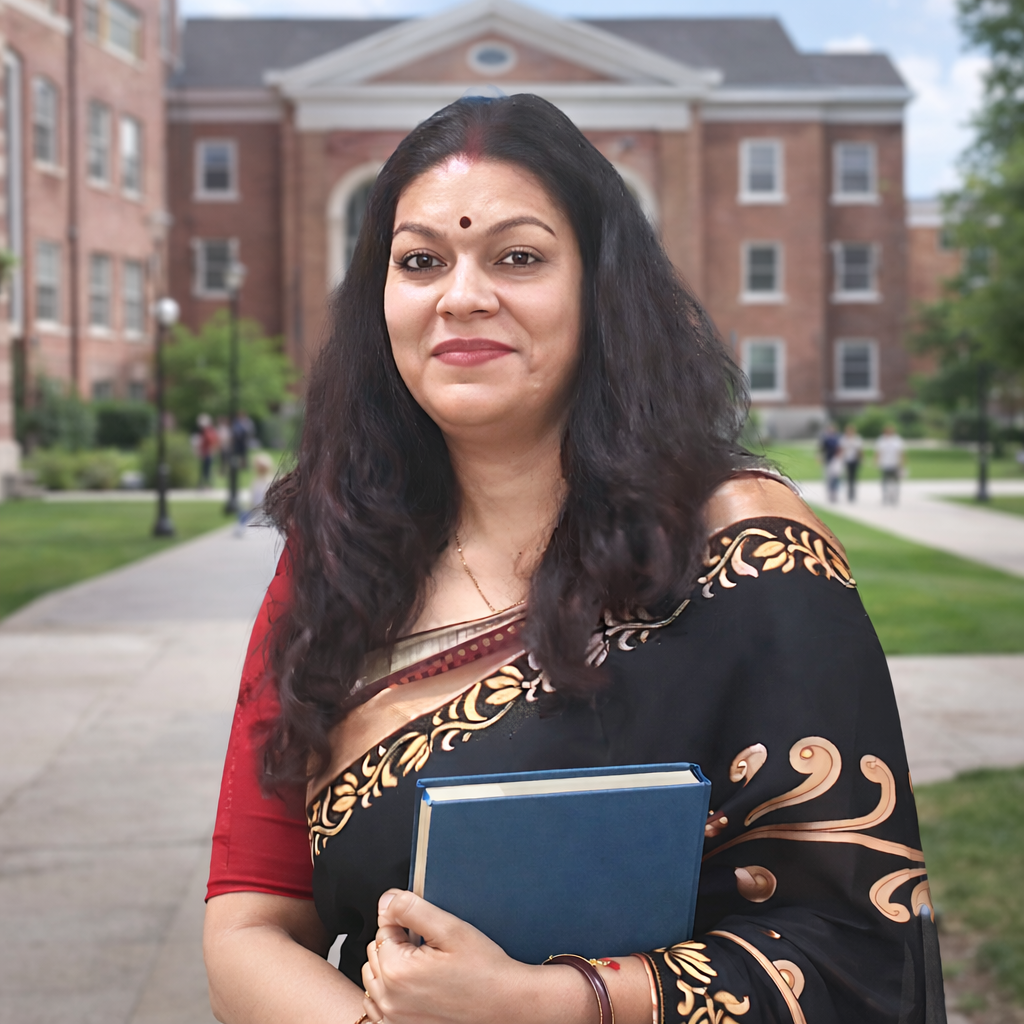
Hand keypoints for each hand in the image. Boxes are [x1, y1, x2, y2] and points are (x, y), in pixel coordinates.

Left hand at [360, 890, 593, 1023]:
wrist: (503, 1002)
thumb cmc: (483, 969)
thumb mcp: (450, 928)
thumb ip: (412, 909)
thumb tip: (386, 900)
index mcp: (397, 972)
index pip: (383, 930)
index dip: (406, 925)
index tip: (428, 934)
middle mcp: (390, 999)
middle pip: (376, 953)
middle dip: (397, 944)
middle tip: (430, 949)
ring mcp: (394, 1017)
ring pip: (374, 976)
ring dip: (392, 966)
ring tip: (425, 966)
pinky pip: (378, 1003)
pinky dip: (390, 990)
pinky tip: (415, 986)